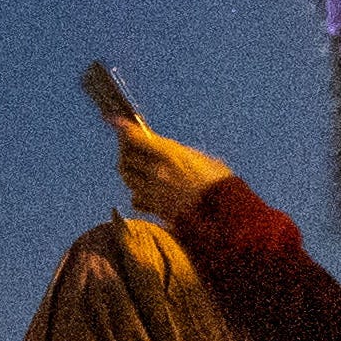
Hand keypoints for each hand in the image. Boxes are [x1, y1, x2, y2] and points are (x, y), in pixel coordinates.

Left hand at [107, 112, 231, 219]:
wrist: (226, 220)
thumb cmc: (223, 187)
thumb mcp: (207, 162)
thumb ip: (183, 156)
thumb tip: (174, 153)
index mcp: (170, 155)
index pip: (135, 138)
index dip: (122, 129)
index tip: (113, 120)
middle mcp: (157, 173)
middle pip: (125, 159)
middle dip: (125, 151)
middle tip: (127, 146)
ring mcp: (154, 193)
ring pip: (129, 179)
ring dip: (130, 172)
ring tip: (136, 166)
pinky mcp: (156, 210)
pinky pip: (137, 199)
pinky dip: (137, 194)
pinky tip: (145, 190)